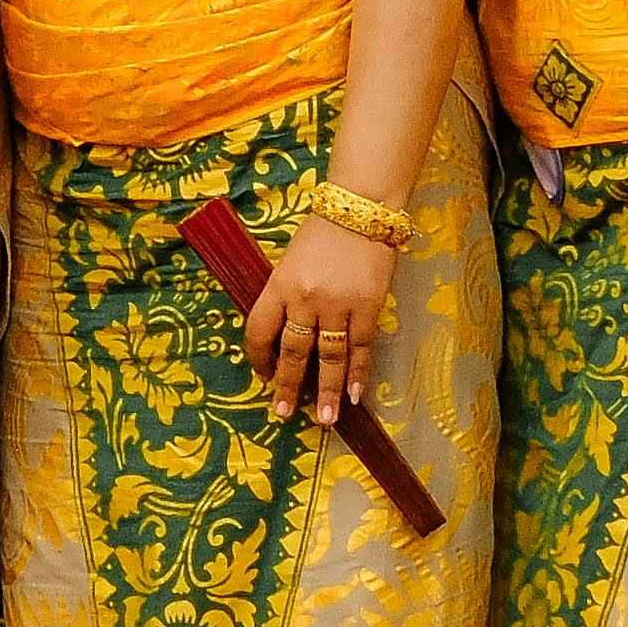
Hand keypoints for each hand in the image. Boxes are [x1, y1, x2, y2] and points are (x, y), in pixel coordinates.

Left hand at [246, 217, 396, 425]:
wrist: (360, 208)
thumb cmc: (322, 233)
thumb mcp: (290, 261)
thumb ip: (286, 296)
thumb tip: (286, 336)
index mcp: (279, 284)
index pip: (260, 330)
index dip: (259, 358)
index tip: (263, 376)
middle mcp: (305, 298)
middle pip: (292, 351)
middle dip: (286, 386)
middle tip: (282, 413)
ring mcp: (337, 304)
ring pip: (329, 357)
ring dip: (325, 391)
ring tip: (324, 418)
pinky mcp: (368, 306)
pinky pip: (360, 347)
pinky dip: (358, 373)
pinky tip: (354, 394)